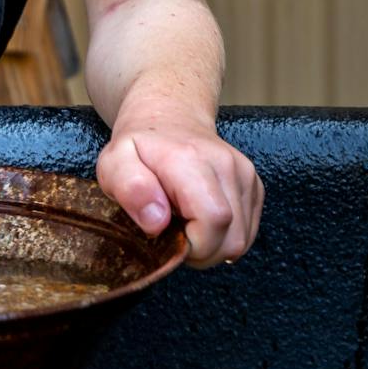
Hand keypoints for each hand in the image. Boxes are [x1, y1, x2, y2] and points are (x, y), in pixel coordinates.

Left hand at [95, 112, 263, 267]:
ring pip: (242, 240)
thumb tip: (157, 221)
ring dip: (212, 245)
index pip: (214, 221)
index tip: (168, 235)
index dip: (191, 245)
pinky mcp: (254, 185)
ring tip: (186, 222)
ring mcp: (244, 174)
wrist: (168, 117)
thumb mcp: (114, 163)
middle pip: (232, 239)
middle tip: (174, 231)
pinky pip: (247, 231)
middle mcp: (226, 164)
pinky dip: (224, 236)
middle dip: (201, 251)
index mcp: (190, 160)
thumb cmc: (139, 146)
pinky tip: (201, 217)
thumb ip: (130, 189)